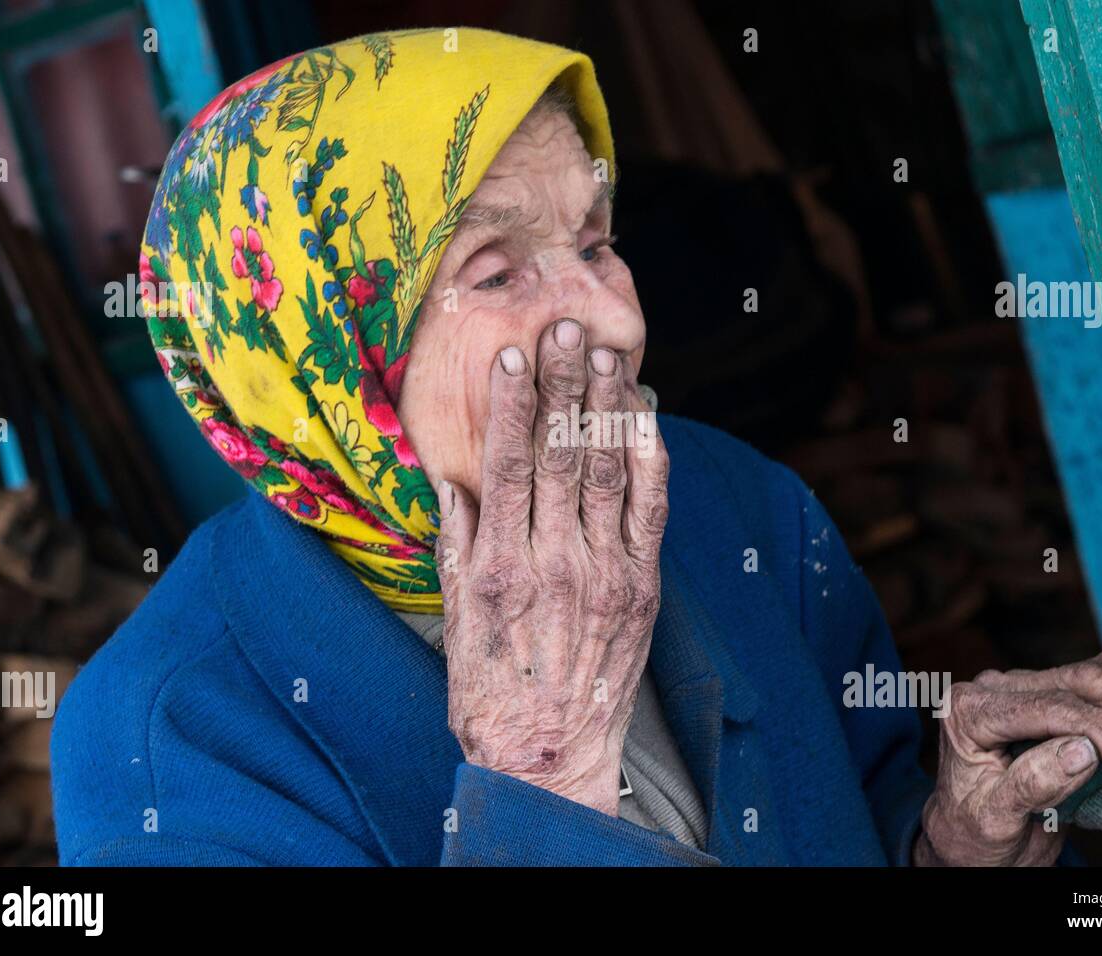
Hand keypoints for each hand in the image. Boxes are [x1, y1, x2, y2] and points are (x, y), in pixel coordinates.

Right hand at [435, 318, 667, 814]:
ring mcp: (605, 573)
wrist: (549, 756)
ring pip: (609, 472)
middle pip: (561, 455)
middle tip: (565, 328)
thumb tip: (450, 478)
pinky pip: (650, 511)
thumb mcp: (454, 618)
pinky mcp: (641, 587)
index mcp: (500, 567)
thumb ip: (456, 544)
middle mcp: (555, 562)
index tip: (511, 355)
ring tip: (605, 353)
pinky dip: (651, 459)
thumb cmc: (491, 691)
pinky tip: (647, 416)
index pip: (507, 466)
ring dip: (608, 407)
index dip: (511, 405)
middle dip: (564, 386)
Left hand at [915, 651, 1101, 865]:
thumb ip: (1031, 784)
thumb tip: (1083, 750)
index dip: (1096, 727)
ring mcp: (1020, 688)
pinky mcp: (1046, 694)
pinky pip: (1094, 682)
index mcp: (970, 712)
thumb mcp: (996, 817)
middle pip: (1073, 680)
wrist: (973, 834)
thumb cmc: (976, 830)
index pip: (1044, 707)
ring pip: (1090, 674)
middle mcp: (992, 690)